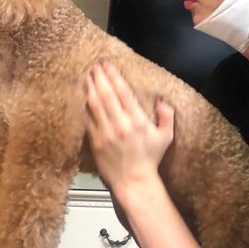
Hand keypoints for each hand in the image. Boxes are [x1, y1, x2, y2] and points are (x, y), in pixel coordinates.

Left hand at [85, 61, 174, 192]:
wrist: (134, 182)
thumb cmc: (150, 159)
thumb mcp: (166, 137)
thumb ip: (166, 116)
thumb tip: (161, 100)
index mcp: (138, 121)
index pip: (123, 93)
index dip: (114, 76)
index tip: (107, 65)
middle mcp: (121, 125)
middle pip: (106, 95)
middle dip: (99, 78)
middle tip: (94, 65)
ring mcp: (106, 133)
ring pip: (95, 105)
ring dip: (90, 88)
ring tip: (86, 75)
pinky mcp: (95, 141)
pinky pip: (87, 119)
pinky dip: (84, 106)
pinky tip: (82, 96)